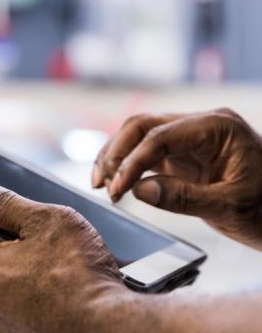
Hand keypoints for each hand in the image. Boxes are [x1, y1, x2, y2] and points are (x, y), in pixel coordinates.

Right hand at [92, 109, 261, 248]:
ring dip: (116, 157)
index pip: (160, 136)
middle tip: (101, 184)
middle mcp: (200, 124)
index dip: (132, 162)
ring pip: (139, 135)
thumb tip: (138, 189)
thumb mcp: (231, 208)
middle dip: (116, 153)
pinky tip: (116, 182)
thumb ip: (183, 197)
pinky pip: (147, 152)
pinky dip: (128, 166)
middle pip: (143, 126)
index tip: (116, 189)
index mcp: (217, 127)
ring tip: (100, 184)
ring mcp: (190, 138)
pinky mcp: (183, 154)